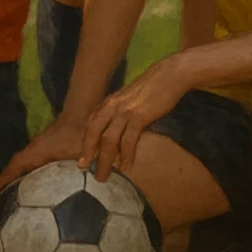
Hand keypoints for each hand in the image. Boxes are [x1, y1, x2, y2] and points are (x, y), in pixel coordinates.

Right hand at [0, 117, 86, 192]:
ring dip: (16, 173)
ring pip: (23, 161)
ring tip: (13, 192)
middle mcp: (34, 148)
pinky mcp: (46, 143)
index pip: (15, 166)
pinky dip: (27, 168)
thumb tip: (75, 196)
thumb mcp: (75, 156)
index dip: (4, 179)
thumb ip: (72, 173)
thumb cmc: (78, 135)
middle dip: (7, 179)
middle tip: (2, 198)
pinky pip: (31, 158)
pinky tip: (33, 179)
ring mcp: (39, 144)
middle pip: (16, 164)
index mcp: (36, 152)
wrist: (82, 112)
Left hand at [79, 58, 189, 181]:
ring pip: (108, 139)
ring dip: (104, 160)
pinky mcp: (139, 116)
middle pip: (94, 132)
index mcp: (110, 102)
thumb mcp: (129, 98)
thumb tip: (116, 133)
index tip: (82, 157)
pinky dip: (126, 156)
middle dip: (88, 152)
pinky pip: (129, 140)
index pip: (92, 123)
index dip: (85, 141)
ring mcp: (125, 111)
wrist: (170, 74)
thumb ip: (120, 112)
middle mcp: (112, 105)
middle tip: (84, 168)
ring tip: (103, 176)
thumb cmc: (152, 87)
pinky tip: (126, 167)